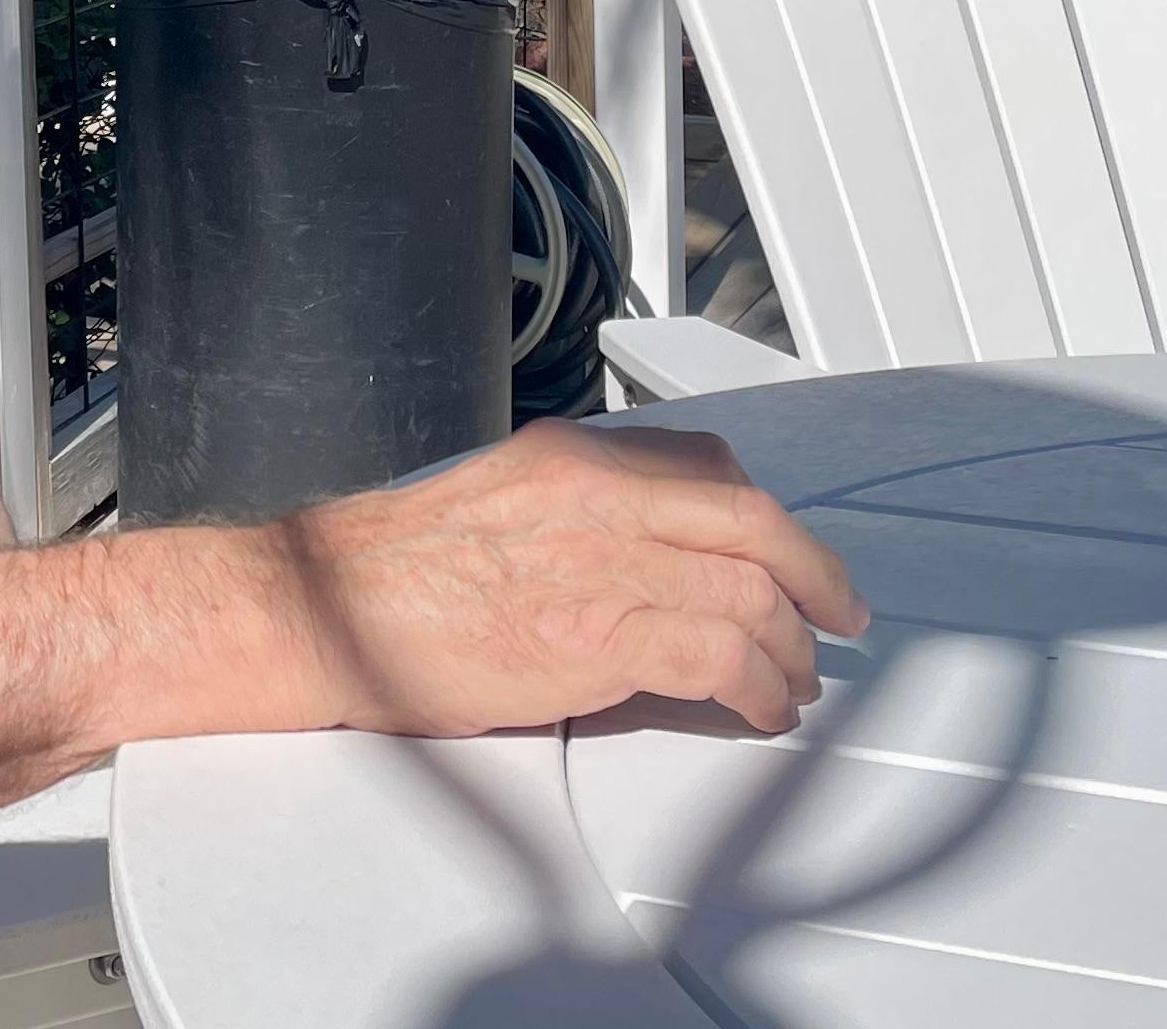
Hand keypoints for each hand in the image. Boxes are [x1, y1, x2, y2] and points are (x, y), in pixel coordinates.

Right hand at [273, 420, 864, 739]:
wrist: (325, 605)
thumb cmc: (393, 570)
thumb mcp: (499, 501)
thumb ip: (578, 514)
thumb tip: (650, 562)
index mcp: (573, 457)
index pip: (710, 466)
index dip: (768, 520)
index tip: (791, 555)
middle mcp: (598, 495)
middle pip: (753, 521)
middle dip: (817, 574)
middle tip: (841, 616)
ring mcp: (600, 564)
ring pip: (750, 594)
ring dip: (791, 650)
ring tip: (792, 684)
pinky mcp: (596, 638)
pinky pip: (719, 658)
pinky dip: (759, 688)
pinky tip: (760, 710)